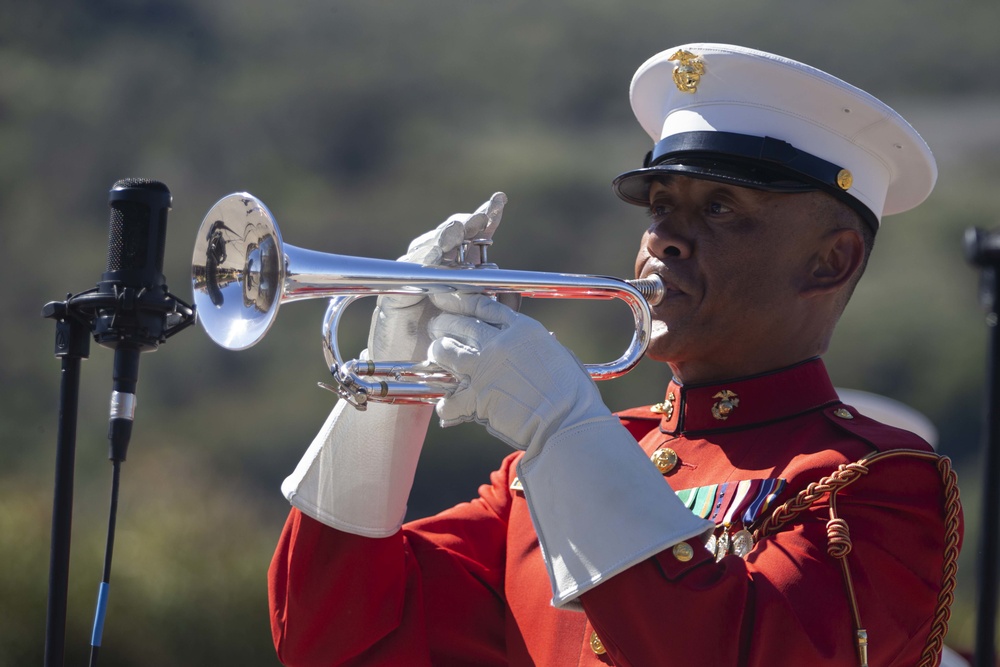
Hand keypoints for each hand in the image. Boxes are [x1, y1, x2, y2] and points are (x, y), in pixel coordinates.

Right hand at [368, 193, 506, 360]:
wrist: (418, 375)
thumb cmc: (450, 348)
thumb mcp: (481, 325)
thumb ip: (498, 308)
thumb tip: (515, 292)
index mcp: (462, 273)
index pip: (474, 240)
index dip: (486, 218)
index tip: (500, 200)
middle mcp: (438, 269)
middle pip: (451, 236)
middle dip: (466, 222)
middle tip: (480, 215)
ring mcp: (416, 278)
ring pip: (429, 247)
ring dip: (444, 236)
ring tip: (458, 228)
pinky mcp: (396, 292)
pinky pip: (410, 271)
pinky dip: (423, 260)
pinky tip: (436, 252)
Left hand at [427, 292, 610, 452]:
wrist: (568, 421)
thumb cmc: (573, 393)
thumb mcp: (561, 354)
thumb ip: (541, 345)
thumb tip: (537, 344)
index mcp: (523, 329)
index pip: (485, 306)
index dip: (464, 302)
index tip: (452, 302)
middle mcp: (500, 344)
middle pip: (462, 325)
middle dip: (445, 324)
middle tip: (438, 327)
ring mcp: (486, 370)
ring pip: (447, 352)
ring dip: (439, 352)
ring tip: (437, 355)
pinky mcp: (477, 398)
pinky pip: (449, 399)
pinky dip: (446, 404)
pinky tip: (446, 406)